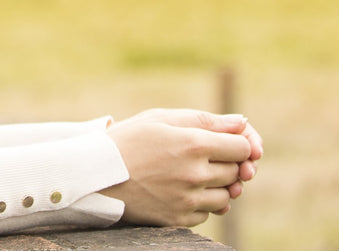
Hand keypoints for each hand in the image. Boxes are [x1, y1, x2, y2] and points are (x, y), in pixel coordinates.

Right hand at [101, 109, 254, 227]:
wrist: (95, 175)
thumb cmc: (127, 140)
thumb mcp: (160, 119)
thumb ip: (204, 120)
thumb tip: (243, 122)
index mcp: (193, 144)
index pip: (243, 148)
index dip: (238, 144)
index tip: (225, 143)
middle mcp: (195, 174)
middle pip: (237, 172)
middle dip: (226, 163)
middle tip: (202, 157)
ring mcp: (188, 200)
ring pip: (227, 196)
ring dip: (217, 186)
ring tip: (190, 174)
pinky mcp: (179, 219)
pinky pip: (207, 213)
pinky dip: (200, 203)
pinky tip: (179, 190)